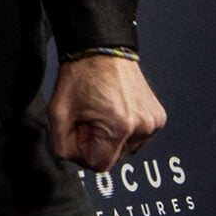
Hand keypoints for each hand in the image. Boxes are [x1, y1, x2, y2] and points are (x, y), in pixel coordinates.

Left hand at [48, 53, 167, 170]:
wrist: (102, 49)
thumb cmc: (80, 76)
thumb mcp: (58, 113)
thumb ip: (62, 146)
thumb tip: (76, 159)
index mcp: (120, 127)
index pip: (99, 166)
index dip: (82, 152)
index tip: (78, 131)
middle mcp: (143, 126)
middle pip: (113, 158)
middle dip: (96, 143)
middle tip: (88, 117)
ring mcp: (153, 122)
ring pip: (125, 149)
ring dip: (110, 138)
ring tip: (101, 112)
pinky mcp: (158, 117)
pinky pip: (137, 137)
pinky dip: (124, 130)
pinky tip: (115, 110)